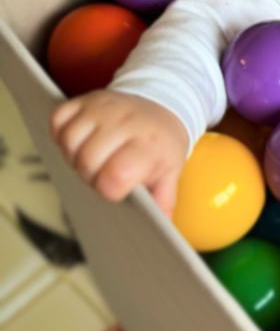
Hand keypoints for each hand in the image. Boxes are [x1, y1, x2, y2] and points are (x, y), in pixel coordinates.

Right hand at [50, 91, 188, 214]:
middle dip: (90, 175)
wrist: (162, 104)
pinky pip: (58, 120)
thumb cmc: (161, 144)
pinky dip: (62, 134)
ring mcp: (104, 107)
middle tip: (104, 173)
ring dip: (74, 156)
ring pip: (69, 141)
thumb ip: (162, 203)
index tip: (117, 188)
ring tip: (94, 158)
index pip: (115, 174)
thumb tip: (159, 231)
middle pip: (86, 161)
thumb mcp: (170, 173)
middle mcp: (126, 122)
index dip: (108, 189)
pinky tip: (81, 141)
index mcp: (148, 144)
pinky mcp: (85, 99)